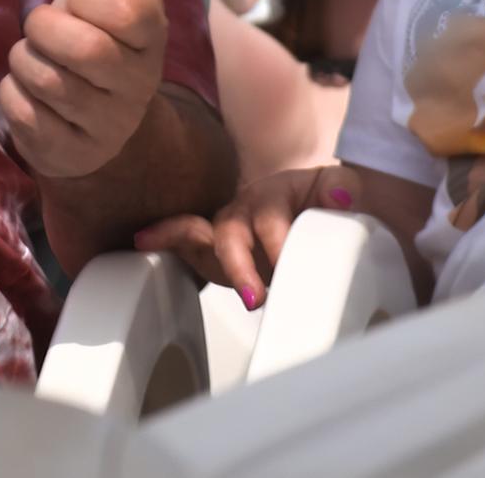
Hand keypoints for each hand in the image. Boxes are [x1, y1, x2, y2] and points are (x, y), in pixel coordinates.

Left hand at [0, 0, 166, 179]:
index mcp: (153, 39)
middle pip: (87, 50)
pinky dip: (12, 91)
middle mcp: (139, 87)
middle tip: (39, 25)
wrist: (98, 116)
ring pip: (48, 82)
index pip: (130, 11)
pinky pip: (25, 114)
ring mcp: (108, 127)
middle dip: (45, 27)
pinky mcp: (71, 154)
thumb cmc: (101, 35)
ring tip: (32, 56)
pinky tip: (26, 89)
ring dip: (24, 58)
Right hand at [134, 164, 359, 308]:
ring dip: (195, 256)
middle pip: (229, 235)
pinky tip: (143, 242)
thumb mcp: (340, 185)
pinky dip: (163, 237)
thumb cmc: (326, 197)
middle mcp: (242, 208)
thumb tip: (339, 200)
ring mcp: (224, 228)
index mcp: (274, 194)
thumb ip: (342, 188)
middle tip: (256, 299)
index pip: (271, 223)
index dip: (278, 247)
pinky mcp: (214, 248)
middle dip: (238, 267)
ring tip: (174, 260)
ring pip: (201, 238)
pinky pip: (184, 240)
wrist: (319, 203)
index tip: (290, 269)